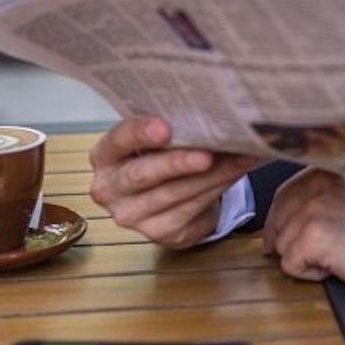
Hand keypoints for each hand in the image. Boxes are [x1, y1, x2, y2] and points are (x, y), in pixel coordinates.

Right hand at [89, 116, 259, 249]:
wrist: (166, 197)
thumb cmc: (159, 156)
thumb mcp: (155, 139)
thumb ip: (168, 126)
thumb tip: (209, 112)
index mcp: (105, 156)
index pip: (118, 140)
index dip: (140, 133)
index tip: (165, 127)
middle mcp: (110, 188)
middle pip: (143, 174)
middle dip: (178, 163)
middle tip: (207, 154)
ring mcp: (132, 215)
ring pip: (175, 193)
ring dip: (213, 174)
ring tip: (240, 157)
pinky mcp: (160, 232)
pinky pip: (192, 207)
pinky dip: (218, 187)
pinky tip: (236, 172)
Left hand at [263, 169, 344, 296]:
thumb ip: (323, 195)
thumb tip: (289, 215)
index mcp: (324, 170)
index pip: (282, 198)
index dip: (283, 224)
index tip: (289, 240)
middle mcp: (315, 184)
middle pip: (278, 225)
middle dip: (295, 244)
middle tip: (327, 253)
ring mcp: (312, 210)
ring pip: (283, 247)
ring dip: (306, 259)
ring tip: (339, 255)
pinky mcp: (313, 238)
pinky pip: (291, 266)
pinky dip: (311, 275)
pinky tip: (338, 266)